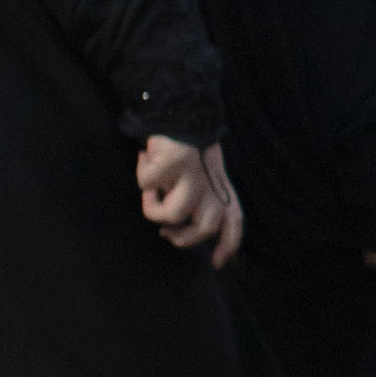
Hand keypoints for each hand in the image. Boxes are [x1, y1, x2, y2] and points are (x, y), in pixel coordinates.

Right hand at [137, 136, 242, 267]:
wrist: (181, 112)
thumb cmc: (187, 153)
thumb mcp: (203, 180)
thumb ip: (202, 203)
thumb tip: (180, 233)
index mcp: (222, 190)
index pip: (234, 224)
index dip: (228, 246)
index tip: (215, 263)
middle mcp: (213, 185)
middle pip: (204, 229)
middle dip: (181, 239)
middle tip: (165, 232)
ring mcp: (195, 174)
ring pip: (175, 213)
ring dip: (153, 208)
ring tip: (149, 194)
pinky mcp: (177, 162)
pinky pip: (149, 184)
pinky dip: (141, 175)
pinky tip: (145, 160)